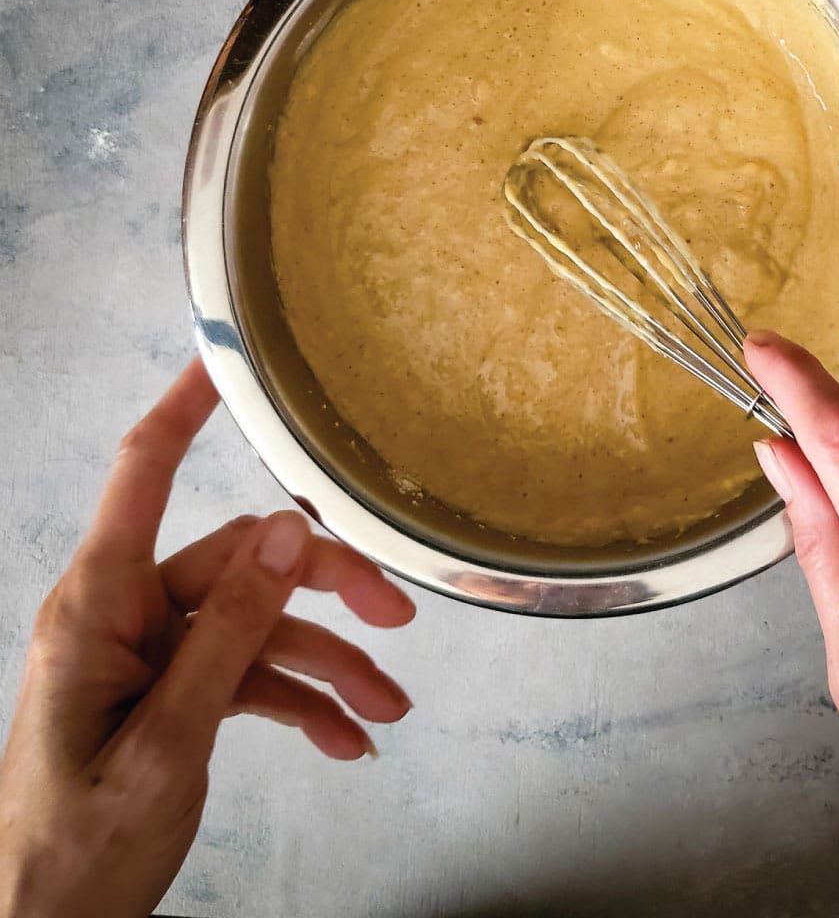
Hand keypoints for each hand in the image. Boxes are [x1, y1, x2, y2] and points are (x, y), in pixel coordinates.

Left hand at [0, 359, 416, 917]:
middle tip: (395, 622)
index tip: (231, 359)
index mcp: (99, 605)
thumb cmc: (75, 847)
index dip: (186, 407)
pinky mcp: (176, 692)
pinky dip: (303, 702)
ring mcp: (154, 654)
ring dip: (329, 663)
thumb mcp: (166, 742)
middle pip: (243, 562)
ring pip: (261, 623)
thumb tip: (289, 536)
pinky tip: (346, 740)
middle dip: (325, 590)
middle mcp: (127, 614)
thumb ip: (228, 634)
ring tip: (386, 709)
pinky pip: (253, 674)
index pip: (141, 471)